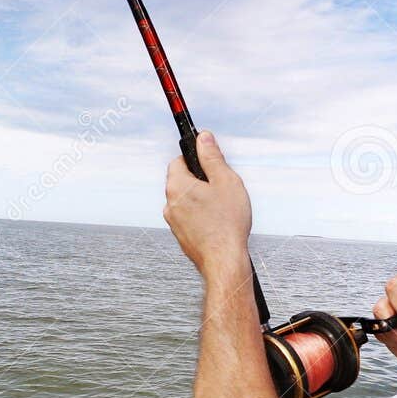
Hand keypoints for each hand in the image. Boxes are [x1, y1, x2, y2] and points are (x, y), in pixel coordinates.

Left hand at [164, 132, 251, 277]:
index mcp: (177, 185)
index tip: (210, 162)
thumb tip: (203, 137)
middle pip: (182, 181)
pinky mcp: (181, 237)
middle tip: (221, 187)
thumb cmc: (227, 222)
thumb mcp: (225, 180)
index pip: (179, 160)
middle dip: (200, 180)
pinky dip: (201, 216)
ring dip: (201, 199)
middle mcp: (169, 203)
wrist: (224, 260)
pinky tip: (218, 223)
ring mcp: (173, 222)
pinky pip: (189, 218)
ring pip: (186, 201)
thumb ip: (212, 157)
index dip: (196, 158)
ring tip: (222, 208)